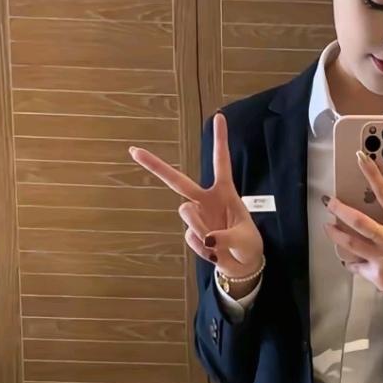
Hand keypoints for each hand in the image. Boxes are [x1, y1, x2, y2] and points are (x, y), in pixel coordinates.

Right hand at [128, 112, 263, 275]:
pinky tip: (213, 252)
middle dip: (155, 165)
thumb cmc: (248, 246)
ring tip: (216, 244)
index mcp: (225, 192)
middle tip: (134, 150)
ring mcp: (196, 216)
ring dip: (200, 227)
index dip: (220, 139)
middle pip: (177, 180)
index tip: (219, 116)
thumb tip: (207, 239)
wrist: (242, 266)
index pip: (221, 162)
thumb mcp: (245, 240)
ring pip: (186, 213)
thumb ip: (226, 237)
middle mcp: (206, 200)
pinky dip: (203, 248)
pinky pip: (191, 238)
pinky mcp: (191, 234)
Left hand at [325, 150, 382, 324]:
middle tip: (329, 202)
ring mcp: (382, 259)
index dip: (372, 174)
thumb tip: (376, 212)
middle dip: (340, 210)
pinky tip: (349, 259)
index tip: (360, 157)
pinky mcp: (375, 275)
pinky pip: (356, 265)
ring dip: (335, 234)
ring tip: (328, 227)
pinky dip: (351, 261)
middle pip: (360, 221)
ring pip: (351, 243)